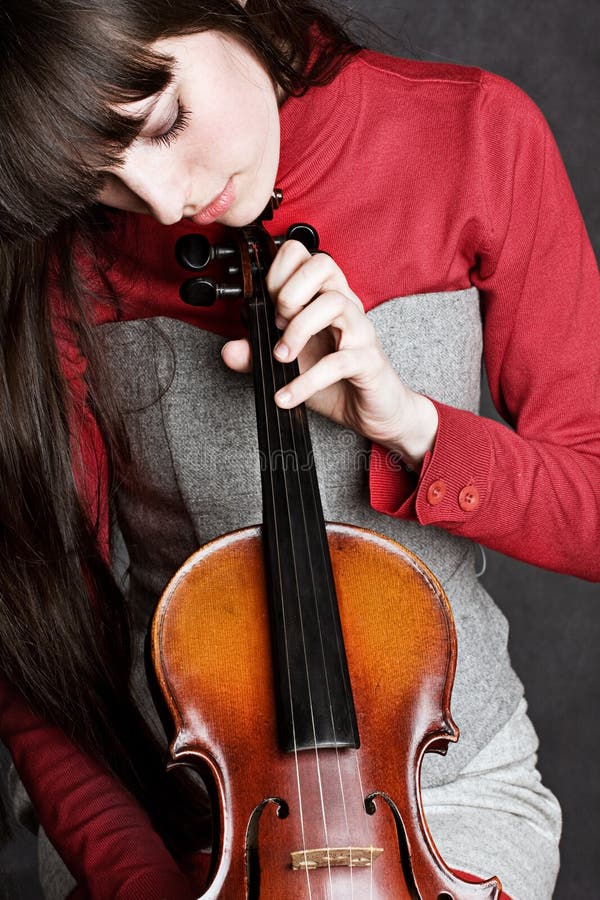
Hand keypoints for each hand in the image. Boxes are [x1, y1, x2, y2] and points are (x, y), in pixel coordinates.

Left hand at [221, 240, 437, 469]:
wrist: (373, 411)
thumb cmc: (335, 381)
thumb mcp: (288, 364)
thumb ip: (256, 354)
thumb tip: (229, 349)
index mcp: (325, 296)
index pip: (303, 255)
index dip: (277, 273)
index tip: (267, 305)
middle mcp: (346, 305)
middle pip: (323, 264)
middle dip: (290, 291)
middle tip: (277, 324)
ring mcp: (361, 331)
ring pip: (334, 303)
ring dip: (298, 329)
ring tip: (282, 357)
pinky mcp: (369, 361)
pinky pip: (339, 362)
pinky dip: (306, 381)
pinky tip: (287, 396)